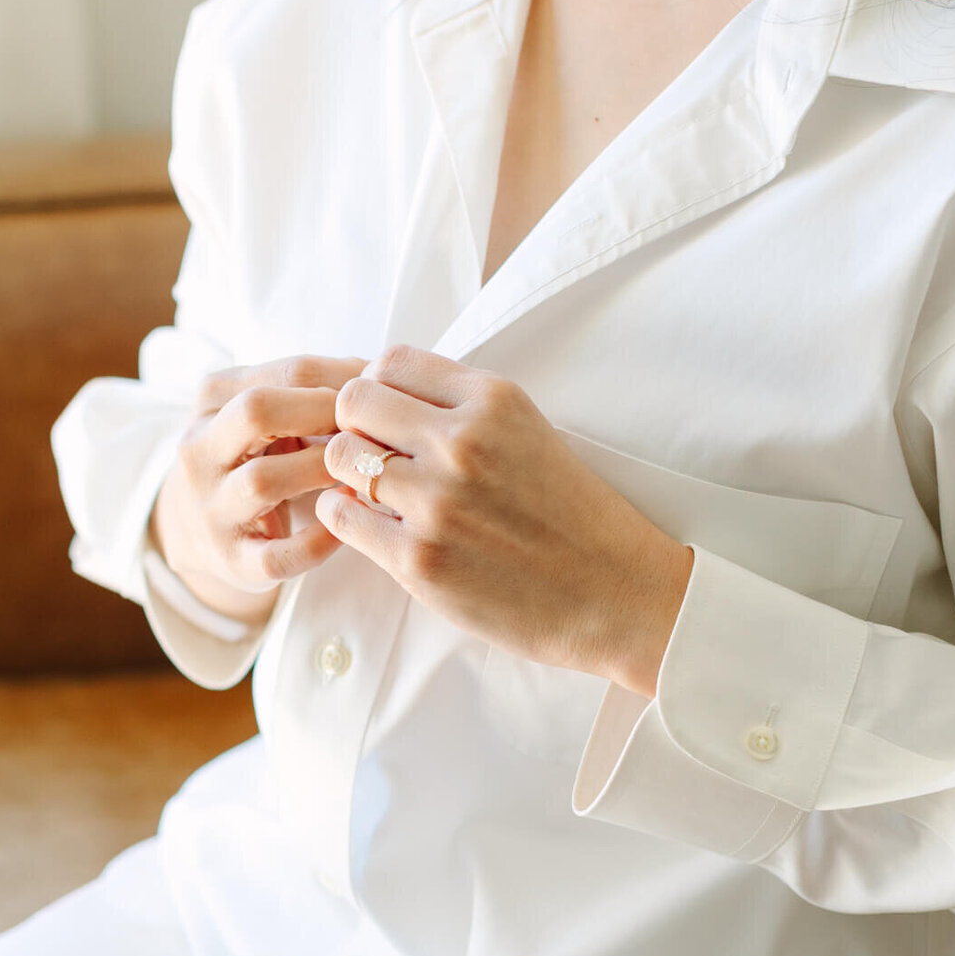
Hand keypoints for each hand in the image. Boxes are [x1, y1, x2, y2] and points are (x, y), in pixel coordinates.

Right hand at [151, 354, 368, 615]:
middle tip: (367, 427)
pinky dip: (317, 541)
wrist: (198, 530)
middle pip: (256, 411)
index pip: (279, 375)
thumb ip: (310, 389)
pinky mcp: (233, 560)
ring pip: (262, 480)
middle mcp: (199, 453)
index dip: (338, 380)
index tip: (380, 393)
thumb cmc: (254, 458)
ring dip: (320, 470)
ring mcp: (211, 509)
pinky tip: (346, 526)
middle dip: (322, 413)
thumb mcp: (264, 415)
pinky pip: (277, 554)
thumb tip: (381, 372)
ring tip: (360, 471)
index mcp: (210, 405)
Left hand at [315, 345, 694, 695]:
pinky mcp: (419, 559)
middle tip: (371, 453)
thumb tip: (384, 394)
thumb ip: (462, 408)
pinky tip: (372, 526)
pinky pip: (341, 516)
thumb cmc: (571, 515)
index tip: (386, 415)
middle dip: (352, 424)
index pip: (391, 361)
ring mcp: (437, 502)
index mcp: (493, 402)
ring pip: (340, 458)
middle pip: (354, 400)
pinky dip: (345, 517)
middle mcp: (462, 443)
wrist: (614, 594)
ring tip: (374, 493)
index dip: (376, 386)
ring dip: (346, 474)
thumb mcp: (529, 431)